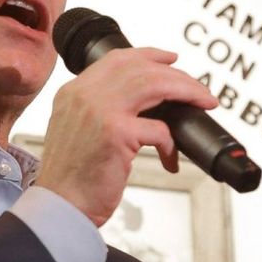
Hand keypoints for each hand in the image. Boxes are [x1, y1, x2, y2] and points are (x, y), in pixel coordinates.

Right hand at [36, 48, 217, 226]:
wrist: (59, 206)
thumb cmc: (72, 177)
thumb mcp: (77, 130)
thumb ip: (100, 110)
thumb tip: (146, 103)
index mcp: (74, 91)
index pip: (118, 58)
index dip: (150, 55)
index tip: (171, 59)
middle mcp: (84, 94)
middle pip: (142, 68)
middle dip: (178, 76)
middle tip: (199, 90)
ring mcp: (100, 111)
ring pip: (155, 85)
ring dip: (186, 93)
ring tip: (202, 104)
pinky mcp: (116, 133)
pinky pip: (159, 128)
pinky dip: (171, 143)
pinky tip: (170, 158)